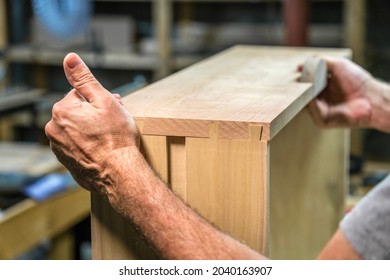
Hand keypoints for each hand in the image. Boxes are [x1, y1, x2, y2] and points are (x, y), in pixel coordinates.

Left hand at [45, 53, 138, 196]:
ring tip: (110, 137)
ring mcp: (59, 148)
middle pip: (77, 112)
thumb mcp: (104, 101)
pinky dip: (89, 145)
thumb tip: (70, 58)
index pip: (80, 95)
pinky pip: (78, 146)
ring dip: (91, 129)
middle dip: (94, 114)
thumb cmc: (116, 138)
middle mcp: (54, 129)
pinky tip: (104, 149)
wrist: (119, 174)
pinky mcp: (66, 162)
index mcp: (61, 110)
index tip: (112, 109)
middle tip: (114, 123)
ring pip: (77, 129)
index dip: (99, 100)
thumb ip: (84, 79)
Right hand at [303, 56, 373, 127]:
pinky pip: (311, 110)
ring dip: (304, 92)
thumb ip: (320, 62)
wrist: (371, 99)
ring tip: (305, 83)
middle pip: (303, 93)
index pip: (307, 83)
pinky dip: (310, 101)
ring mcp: (321, 110)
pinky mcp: (322, 120)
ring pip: (305, 101)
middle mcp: (322, 99)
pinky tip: (312, 92)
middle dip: (300, 86)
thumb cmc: (358, 81)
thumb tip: (301, 66)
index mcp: (325, 88)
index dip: (303, 77)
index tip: (297, 70)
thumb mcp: (338, 65)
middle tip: (296, 78)